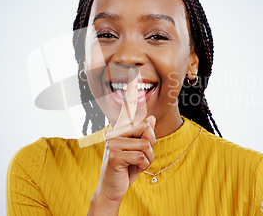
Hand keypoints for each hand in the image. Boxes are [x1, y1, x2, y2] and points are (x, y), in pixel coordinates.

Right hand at [88, 69, 155, 214]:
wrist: (111, 189)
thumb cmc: (125, 168)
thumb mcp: (138, 151)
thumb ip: (144, 135)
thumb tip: (151, 119)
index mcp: (120, 129)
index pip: (127, 109)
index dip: (131, 91)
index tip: (133, 73)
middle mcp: (114, 132)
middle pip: (147, 129)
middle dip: (151, 146)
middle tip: (141, 157)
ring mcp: (112, 143)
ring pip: (147, 144)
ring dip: (148, 159)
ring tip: (136, 164)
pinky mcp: (114, 155)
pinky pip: (142, 156)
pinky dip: (143, 166)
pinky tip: (133, 169)